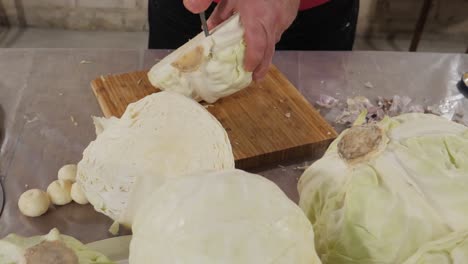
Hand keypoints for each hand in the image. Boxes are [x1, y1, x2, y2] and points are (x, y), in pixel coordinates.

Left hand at [183, 0, 299, 79]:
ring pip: (273, 37)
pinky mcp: (290, 12)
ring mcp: (284, 16)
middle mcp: (273, 18)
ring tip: (254, 55)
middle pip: (268, 49)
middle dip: (261, 65)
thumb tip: (195, 13)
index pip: (257, 45)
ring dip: (264, 46)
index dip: (253, 61)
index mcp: (257, 14)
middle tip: (255, 77)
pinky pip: (278, 27)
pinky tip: (260, 28)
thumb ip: (210, 1)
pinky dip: (269, 31)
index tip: (248, 70)